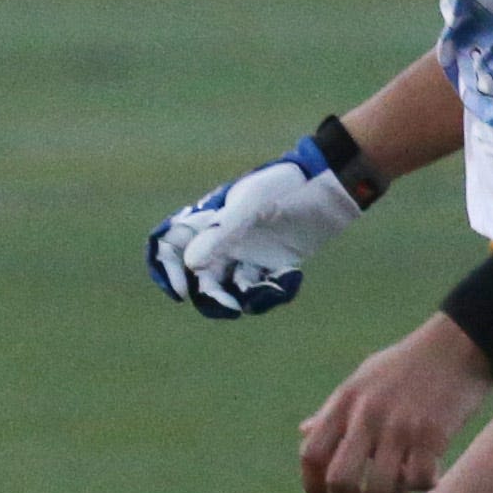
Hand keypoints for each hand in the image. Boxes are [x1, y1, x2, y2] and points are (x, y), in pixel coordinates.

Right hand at [149, 136, 368, 317]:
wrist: (326, 187)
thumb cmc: (283, 187)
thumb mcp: (251, 208)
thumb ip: (219, 234)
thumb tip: (190, 265)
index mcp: (207, 220)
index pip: (169, 245)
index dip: (166, 269)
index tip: (180, 292)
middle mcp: (220, 239)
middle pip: (198, 277)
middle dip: (211, 295)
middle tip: (233, 305)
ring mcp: (244, 253)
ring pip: (228, 288)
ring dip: (245, 298)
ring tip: (270, 290)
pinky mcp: (268, 264)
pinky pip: (259, 289)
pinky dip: (272, 292)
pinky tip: (291, 278)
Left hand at [299, 319, 492, 492]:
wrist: (457, 343)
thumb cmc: (407, 364)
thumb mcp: (362, 380)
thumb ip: (333, 411)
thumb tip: (304, 432)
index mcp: (345, 402)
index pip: (311, 454)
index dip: (312, 486)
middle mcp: (367, 415)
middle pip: (340, 479)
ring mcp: (400, 425)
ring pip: (381, 488)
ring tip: (399, 491)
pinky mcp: (433, 433)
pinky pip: (420, 480)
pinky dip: (425, 486)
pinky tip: (431, 476)